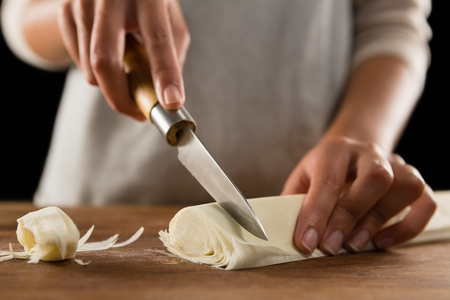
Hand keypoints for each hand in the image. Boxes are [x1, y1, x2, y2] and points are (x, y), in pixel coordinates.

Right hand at [57, 0, 189, 120]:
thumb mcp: (170, 18)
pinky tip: (110, 56)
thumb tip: (167, 96)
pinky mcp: (66, 11)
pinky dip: (97, 72)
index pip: (157, 39)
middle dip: (121, 97)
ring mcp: (83, 2)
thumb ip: (173, 53)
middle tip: (137, 114)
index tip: (171, 103)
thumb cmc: (148, 3)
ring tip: (128, 73)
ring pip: (91, 68)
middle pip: (105, 60)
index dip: (164, 74)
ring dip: (112, 85)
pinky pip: (79, 62)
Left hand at [282, 137, 435, 254]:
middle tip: (330, 246)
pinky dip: (408, 227)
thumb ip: (294, 202)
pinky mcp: (413, 180)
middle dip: (351, 216)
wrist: (348, 153)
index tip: (307, 242)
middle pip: (375, 178)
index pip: (329, 180)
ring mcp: (395, 164)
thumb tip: (284, 234)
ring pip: (404, 186)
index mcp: (335, 149)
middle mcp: (369, 152)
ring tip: (355, 245)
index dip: (317, 214)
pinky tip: (382, 242)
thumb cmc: (321, 171)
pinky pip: (424, 202)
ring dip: (380, 221)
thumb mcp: (301, 179)